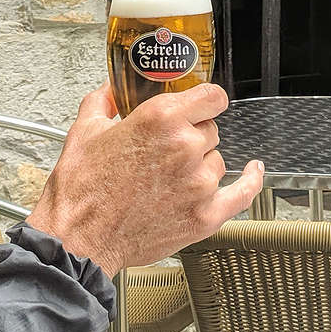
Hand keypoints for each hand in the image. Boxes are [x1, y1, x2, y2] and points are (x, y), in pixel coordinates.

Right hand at [25, 81, 263, 275]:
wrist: (78, 240)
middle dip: (191, 135)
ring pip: (217, 161)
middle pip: (210, 130)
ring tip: (168, 177)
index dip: (206, 99)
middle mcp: (185, 148)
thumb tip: (110, 91)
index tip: (203, 104)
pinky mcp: (205, 216)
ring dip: (201, 164)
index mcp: (159, 120)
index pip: (211, 96)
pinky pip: (243, 193)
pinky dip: (250, 181)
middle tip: (164, 151)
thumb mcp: (83, 131)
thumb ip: (102, 102)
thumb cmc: (81, 191)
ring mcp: (199, 184)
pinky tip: (252, 172)